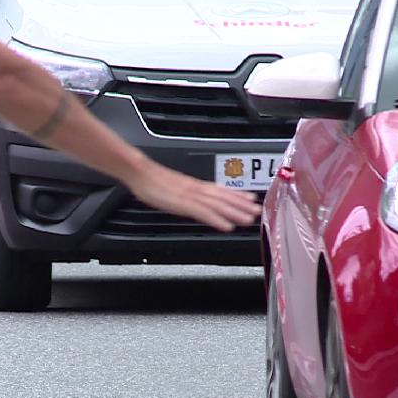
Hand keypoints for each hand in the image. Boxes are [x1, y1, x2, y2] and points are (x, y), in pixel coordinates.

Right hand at [125, 161, 262, 231]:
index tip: (250, 199)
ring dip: (235, 213)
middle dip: (242, 205)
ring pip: (218, 205)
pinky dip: (217, 219)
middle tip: (258, 211)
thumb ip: (183, 193)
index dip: (237, 195)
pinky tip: (226, 226)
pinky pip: (203, 212)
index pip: (220, 190)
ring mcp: (190, 195)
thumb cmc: (150, 180)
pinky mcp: (182, 203)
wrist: (139, 172)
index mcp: (193, 184)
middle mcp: (196, 188)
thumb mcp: (170, 187)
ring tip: (249, 219)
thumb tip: (190, 199)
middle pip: (223, 197)